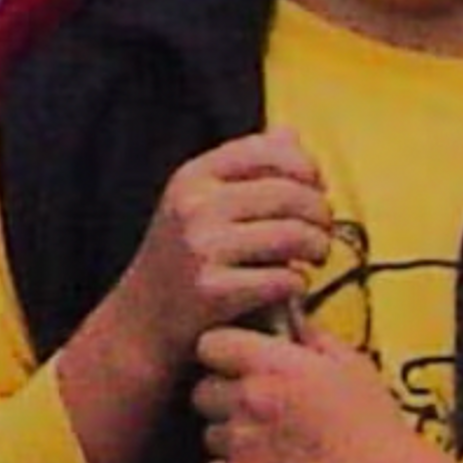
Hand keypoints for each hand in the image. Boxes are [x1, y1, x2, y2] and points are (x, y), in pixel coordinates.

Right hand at [53, 129, 335, 462]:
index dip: (306, 168)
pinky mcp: (214, 292)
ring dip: (319, 247)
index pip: (269, 150)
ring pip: (294, 234)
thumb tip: (291, 134)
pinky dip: (299, 283)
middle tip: (324, 232)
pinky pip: (285, 278)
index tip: (316, 189)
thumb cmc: (180, 261)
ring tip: (315, 257)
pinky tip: (293, 286)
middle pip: (291, 193)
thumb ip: (245, 171)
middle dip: (321, 213)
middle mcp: (194, 205)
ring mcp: (201, 248)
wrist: (138, 328)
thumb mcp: (199, 205)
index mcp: (193, 176)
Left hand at [193, 323, 461, 462]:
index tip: (239, 365)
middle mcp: (248, 399)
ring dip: (230, 439)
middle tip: (257, 412)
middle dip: (224, 398)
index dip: (224, 354)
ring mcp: (240, 444)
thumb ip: (314, 338)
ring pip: (209, 434)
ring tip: (270, 449)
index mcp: (273, 364)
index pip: (210, 344)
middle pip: (203, 391)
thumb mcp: (353, 366)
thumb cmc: (375, 427)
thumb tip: (293, 322)